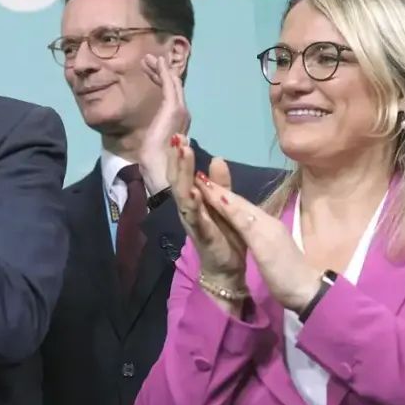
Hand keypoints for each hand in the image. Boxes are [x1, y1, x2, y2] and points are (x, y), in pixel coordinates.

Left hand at [138, 55, 190, 195]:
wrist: (160, 175)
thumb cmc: (155, 166)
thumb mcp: (153, 144)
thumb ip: (156, 134)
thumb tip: (154, 132)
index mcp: (176, 123)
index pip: (169, 96)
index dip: (160, 81)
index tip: (149, 69)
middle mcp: (182, 115)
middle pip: (172, 87)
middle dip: (160, 72)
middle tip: (148, 59)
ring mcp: (180, 112)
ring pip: (172, 83)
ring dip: (160, 69)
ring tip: (149, 58)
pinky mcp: (174, 110)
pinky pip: (170, 85)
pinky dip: (164, 72)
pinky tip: (157, 62)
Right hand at [167, 137, 245, 284]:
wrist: (227, 270)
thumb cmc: (224, 236)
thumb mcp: (224, 204)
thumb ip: (220, 184)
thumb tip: (218, 158)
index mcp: (192, 199)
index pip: (182, 173)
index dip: (179, 155)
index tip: (178, 133)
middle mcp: (186, 207)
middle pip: (177, 179)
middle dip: (176, 158)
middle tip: (176, 138)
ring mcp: (192, 220)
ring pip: (182, 192)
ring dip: (182, 172)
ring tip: (182, 152)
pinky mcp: (201, 234)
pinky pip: (194, 216)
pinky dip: (192, 202)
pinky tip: (192, 189)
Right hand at [196, 180, 323, 312]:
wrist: (307, 293)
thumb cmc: (283, 273)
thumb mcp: (264, 247)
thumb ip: (245, 223)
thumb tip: (224, 198)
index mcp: (262, 221)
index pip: (235, 201)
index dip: (216, 191)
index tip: (197, 178)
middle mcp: (264, 220)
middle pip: (237, 202)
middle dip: (217, 191)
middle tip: (196, 179)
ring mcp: (266, 230)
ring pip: (239, 210)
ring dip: (222, 200)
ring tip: (205, 192)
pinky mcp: (264, 240)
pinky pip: (242, 220)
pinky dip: (229, 213)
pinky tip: (224, 214)